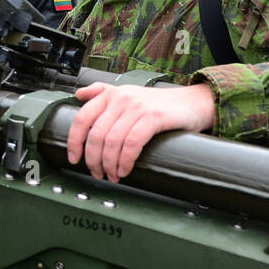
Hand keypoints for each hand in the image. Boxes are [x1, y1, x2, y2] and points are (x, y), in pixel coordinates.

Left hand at [66, 82, 215, 181]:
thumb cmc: (159, 104)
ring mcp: (137, 107)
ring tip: (112, 175)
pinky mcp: (154, 118)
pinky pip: (132, 143)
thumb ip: (102, 92)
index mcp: (110, 94)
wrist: (194, 102)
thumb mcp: (128, 93)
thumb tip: (79, 95)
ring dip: (109, 164)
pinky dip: (125, 161)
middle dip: (93, 159)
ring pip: (112, 141)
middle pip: (96, 135)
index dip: (74, 142)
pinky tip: (125, 170)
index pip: (82, 119)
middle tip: (97, 173)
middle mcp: (121, 98)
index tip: (74, 158)